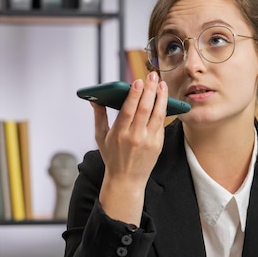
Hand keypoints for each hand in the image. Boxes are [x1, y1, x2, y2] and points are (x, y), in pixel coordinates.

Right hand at [93, 72, 167, 223]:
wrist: (126, 180)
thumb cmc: (112, 158)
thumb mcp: (100, 137)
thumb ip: (99, 117)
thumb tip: (94, 99)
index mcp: (119, 134)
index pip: (128, 110)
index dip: (134, 94)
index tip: (138, 81)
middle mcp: (135, 137)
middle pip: (145, 109)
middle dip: (150, 90)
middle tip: (153, 76)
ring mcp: (148, 141)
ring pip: (157, 115)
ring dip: (161, 97)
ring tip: (162, 85)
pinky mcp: (158, 145)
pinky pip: (161, 124)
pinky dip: (163, 110)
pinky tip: (163, 100)